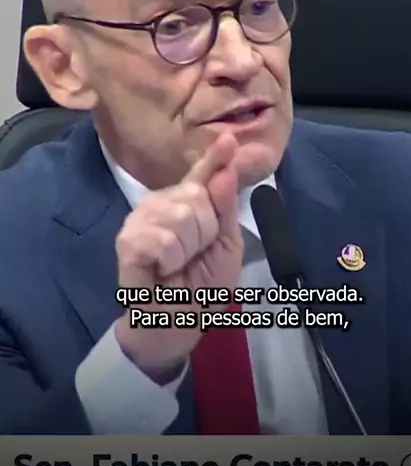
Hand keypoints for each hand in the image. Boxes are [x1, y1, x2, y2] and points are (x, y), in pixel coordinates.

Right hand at [114, 132, 242, 379]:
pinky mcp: (127, 240)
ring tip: (176, 265)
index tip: (228, 139)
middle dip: (205, 231)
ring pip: (181, 214)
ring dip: (188, 248)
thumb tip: (226, 169)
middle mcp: (162, 204)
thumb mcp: (226, 246)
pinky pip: (162, 236)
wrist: (175, 326)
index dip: (214, 157)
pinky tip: (162, 269)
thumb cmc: (201, 288)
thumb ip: (225, 208)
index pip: (202, 175)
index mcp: (188, 204)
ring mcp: (141, 219)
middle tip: (193, 257)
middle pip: (196, 195)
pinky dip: (171, 257)